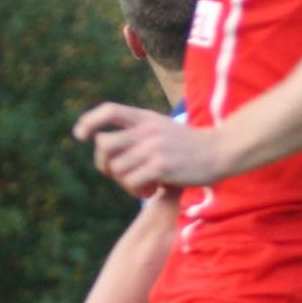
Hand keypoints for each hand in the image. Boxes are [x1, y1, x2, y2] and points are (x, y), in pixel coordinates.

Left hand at [74, 105, 228, 196]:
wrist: (222, 151)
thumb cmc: (192, 146)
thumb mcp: (164, 129)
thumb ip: (138, 133)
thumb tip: (105, 146)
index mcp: (146, 118)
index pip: (109, 111)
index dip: (89, 121)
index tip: (80, 135)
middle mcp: (146, 130)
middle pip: (104, 144)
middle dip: (104, 163)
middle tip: (118, 174)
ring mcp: (153, 148)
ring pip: (116, 168)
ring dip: (124, 183)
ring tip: (143, 186)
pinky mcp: (161, 166)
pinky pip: (132, 182)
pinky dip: (137, 191)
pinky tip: (152, 191)